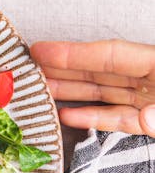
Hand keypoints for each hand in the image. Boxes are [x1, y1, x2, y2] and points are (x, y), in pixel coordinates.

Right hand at [30, 40, 154, 135]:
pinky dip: (92, 117)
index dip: (74, 53)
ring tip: (41, 90)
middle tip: (30, 67)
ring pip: (103, 92)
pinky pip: (117, 117)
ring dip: (70, 92)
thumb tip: (146, 117)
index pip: (111, 55)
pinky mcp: (149, 121)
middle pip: (99, 70)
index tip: (41, 51)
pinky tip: (68, 116)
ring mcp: (149, 100)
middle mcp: (151, 81)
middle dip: (62, 68)